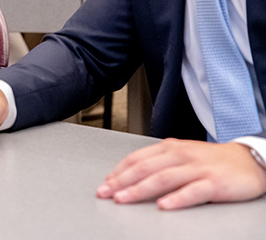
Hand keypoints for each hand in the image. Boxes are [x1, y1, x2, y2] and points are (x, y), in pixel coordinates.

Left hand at [96, 138, 265, 209]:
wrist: (248, 160)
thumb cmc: (210, 159)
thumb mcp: (180, 154)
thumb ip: (157, 162)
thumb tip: (128, 174)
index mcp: (169, 147)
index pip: (137, 158)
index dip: (118, 171)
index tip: (104, 183)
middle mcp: (181, 155)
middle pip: (145, 168)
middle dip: (121, 182)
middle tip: (106, 193)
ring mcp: (197, 168)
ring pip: (163, 178)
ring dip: (140, 190)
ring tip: (124, 199)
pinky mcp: (214, 183)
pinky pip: (193, 191)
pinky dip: (176, 199)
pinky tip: (163, 206)